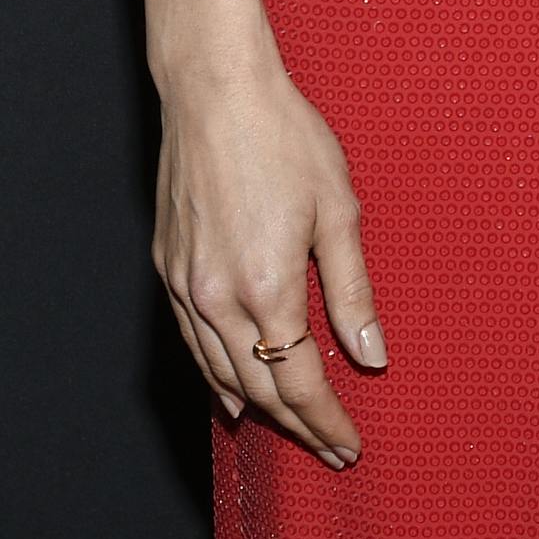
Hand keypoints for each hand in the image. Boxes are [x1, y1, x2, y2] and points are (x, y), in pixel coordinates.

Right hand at [153, 54, 385, 464]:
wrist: (215, 91)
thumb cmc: (284, 137)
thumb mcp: (338, 209)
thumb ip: (352, 291)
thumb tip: (372, 356)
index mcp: (267, 287)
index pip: (297, 382)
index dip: (324, 420)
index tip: (348, 444)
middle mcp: (217, 298)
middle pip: (257, 388)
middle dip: (295, 425)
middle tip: (328, 447)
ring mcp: (185, 286)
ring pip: (218, 373)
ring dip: (256, 407)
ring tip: (288, 430)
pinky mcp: (166, 268)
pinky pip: (192, 342)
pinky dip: (214, 375)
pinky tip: (230, 389)